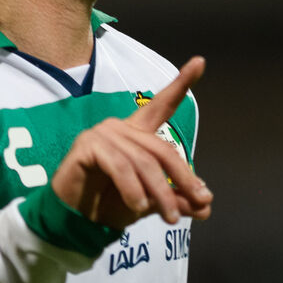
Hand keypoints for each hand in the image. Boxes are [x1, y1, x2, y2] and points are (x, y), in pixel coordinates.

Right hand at [51, 56, 212, 228]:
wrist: (77, 221)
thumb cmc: (111, 204)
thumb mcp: (151, 202)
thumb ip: (176, 200)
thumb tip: (206, 205)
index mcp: (138, 133)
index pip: (162, 105)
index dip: (181, 83)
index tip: (200, 62)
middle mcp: (122, 127)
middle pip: (161, 149)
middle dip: (182, 178)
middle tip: (198, 202)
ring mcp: (103, 133)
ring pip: (143, 162)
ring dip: (160, 192)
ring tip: (169, 217)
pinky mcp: (88, 145)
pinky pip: (119, 166)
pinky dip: (133, 190)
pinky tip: (138, 207)